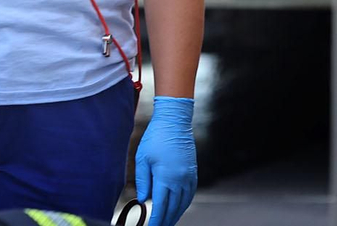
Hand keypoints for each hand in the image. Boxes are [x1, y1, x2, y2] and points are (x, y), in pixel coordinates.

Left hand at [135, 96, 197, 225]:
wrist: (174, 121)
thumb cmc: (156, 136)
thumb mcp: (142, 157)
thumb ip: (143, 180)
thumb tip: (143, 199)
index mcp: (165, 177)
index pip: (160, 206)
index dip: (156, 220)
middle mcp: (180, 180)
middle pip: (173, 209)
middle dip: (165, 221)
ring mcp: (189, 177)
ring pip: (183, 204)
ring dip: (176, 215)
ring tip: (168, 222)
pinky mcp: (193, 172)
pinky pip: (190, 195)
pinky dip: (184, 204)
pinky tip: (179, 208)